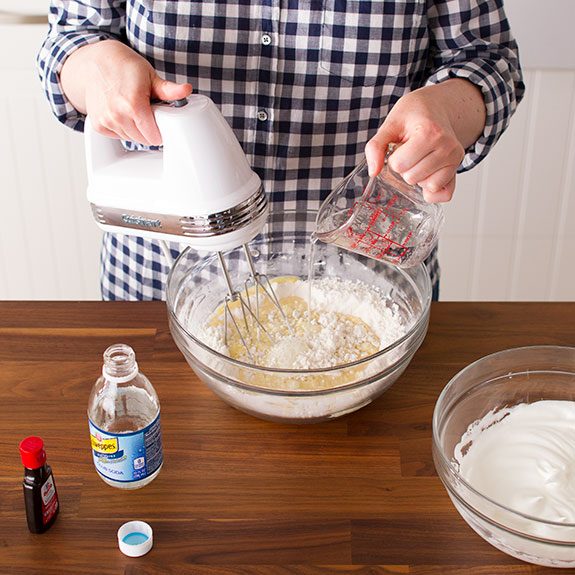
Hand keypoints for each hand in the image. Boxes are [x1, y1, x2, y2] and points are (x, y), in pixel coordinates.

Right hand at [60, 40, 192, 145]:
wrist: (92, 63)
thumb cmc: (123, 67)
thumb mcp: (150, 75)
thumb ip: (169, 89)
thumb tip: (186, 90)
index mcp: (134, 105)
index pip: (154, 137)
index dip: (161, 131)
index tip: (160, 120)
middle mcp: (117, 116)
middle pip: (144, 140)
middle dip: (149, 129)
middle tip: (146, 111)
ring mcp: (106, 121)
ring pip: (131, 139)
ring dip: (136, 129)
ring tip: (133, 110)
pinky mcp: (98, 125)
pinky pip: (118, 136)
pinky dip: (122, 128)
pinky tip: (121, 113)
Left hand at [365, 79, 485, 202]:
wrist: (438, 106)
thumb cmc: (414, 114)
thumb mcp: (391, 124)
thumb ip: (376, 146)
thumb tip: (373, 172)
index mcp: (430, 133)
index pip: (399, 165)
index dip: (394, 158)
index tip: (401, 146)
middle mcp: (447, 147)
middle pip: (411, 178)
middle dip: (405, 168)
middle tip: (411, 152)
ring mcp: (455, 159)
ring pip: (427, 187)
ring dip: (418, 177)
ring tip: (420, 158)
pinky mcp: (457, 170)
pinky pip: (445, 195)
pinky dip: (432, 190)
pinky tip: (428, 175)